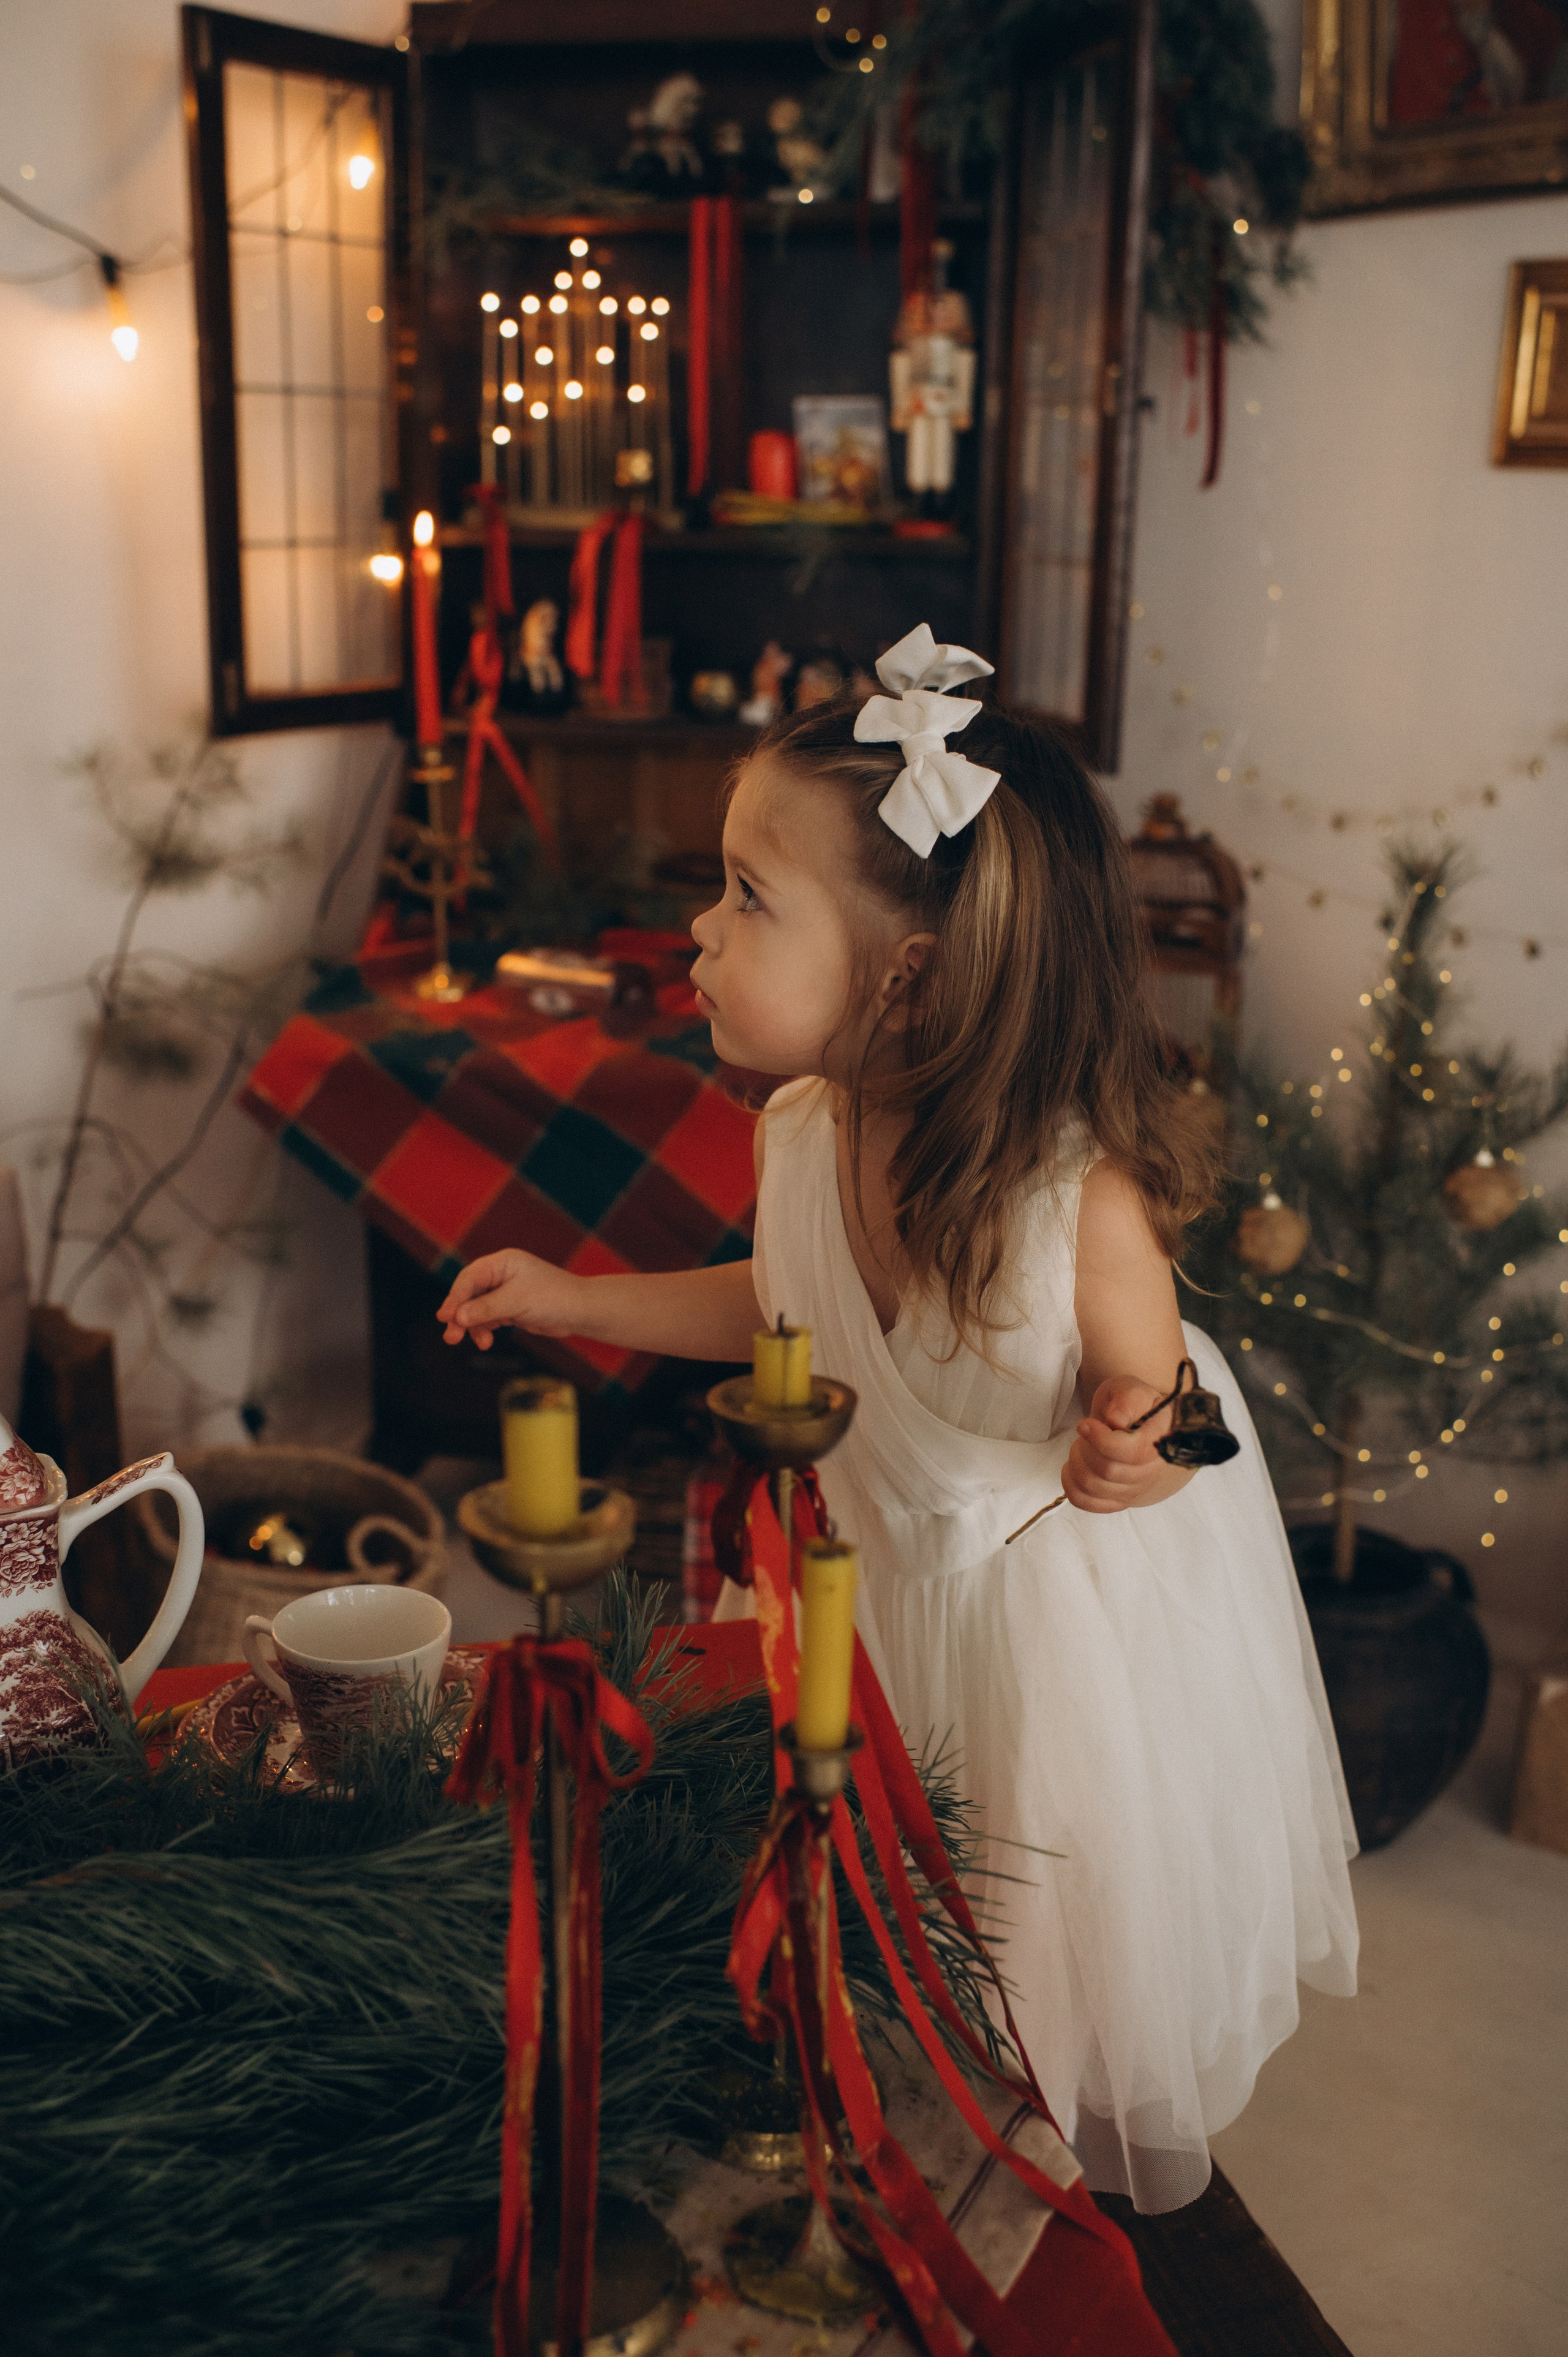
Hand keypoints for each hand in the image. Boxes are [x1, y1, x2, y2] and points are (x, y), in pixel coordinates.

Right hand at [436, 1249, 584, 1350]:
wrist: (580, 1311)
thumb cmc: (553, 1297)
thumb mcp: (517, 1301)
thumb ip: (486, 1308)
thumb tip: (458, 1317)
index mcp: (502, 1263)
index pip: (469, 1279)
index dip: (455, 1298)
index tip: (445, 1317)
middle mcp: (501, 1274)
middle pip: (469, 1295)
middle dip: (460, 1316)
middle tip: (450, 1337)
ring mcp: (504, 1292)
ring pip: (477, 1310)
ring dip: (473, 1327)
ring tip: (478, 1343)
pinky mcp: (510, 1308)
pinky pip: (488, 1319)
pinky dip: (484, 1330)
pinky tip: (485, 1342)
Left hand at [1062, 1375, 1173, 1513]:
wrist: (1128, 1421)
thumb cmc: (1128, 1404)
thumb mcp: (1129, 1388)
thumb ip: (1128, 1398)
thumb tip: (1117, 1420)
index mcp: (1162, 1439)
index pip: (1135, 1452)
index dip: (1103, 1441)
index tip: (1085, 1424)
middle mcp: (1154, 1469)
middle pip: (1110, 1471)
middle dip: (1086, 1448)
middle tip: (1084, 1431)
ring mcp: (1137, 1488)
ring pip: (1095, 1487)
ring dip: (1077, 1463)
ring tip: (1080, 1446)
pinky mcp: (1119, 1501)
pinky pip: (1088, 1503)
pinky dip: (1071, 1485)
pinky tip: (1072, 1467)